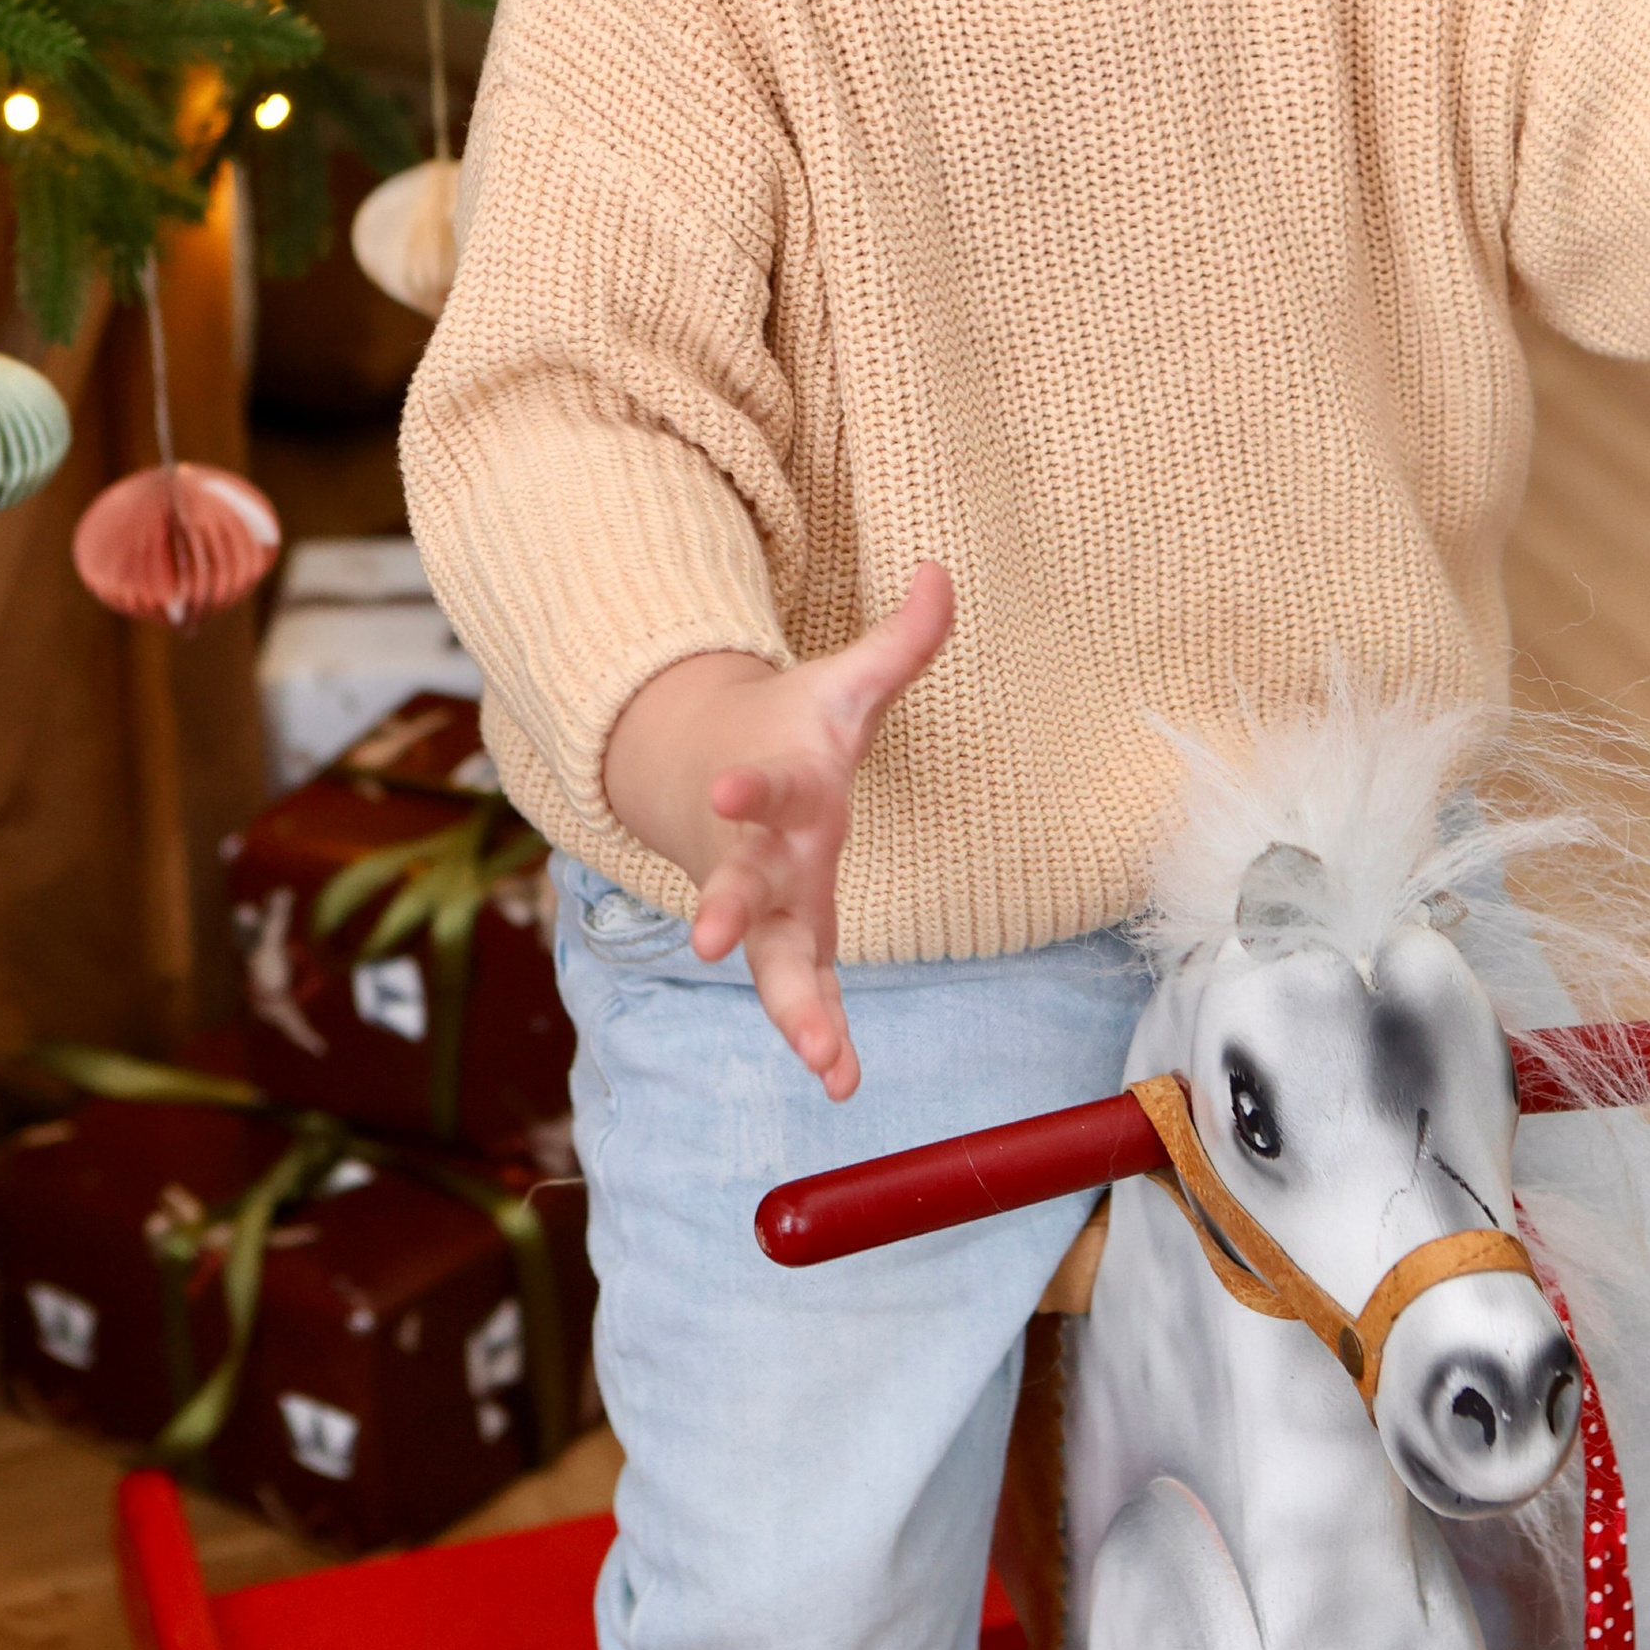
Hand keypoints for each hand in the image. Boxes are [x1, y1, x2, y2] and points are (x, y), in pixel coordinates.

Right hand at [603, 565, 954, 1095]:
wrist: (704, 769)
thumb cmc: (789, 730)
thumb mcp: (846, 683)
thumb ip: (901, 639)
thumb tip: (945, 570)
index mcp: (780, 784)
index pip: (760, 784)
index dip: (747, 788)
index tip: (731, 790)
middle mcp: (761, 851)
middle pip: (740, 886)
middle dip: (723, 912)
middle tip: (707, 943)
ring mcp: (763, 902)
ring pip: (767, 959)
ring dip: (789, 1006)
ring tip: (818, 1056)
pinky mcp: (777, 936)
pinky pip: (798, 990)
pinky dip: (817, 1030)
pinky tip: (843, 1078)